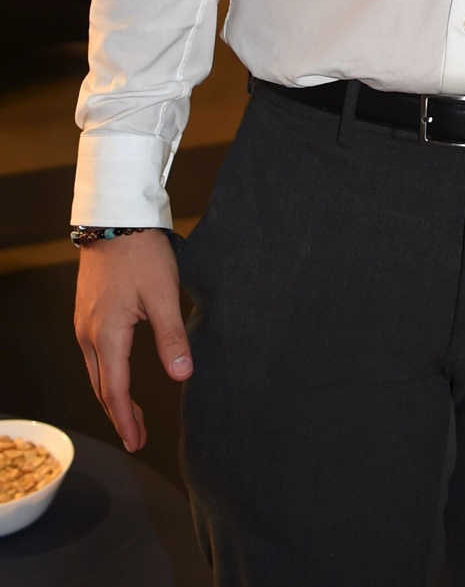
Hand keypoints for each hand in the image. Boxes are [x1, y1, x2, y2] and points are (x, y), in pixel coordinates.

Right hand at [75, 231, 191, 451]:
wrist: (115, 219)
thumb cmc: (141, 254)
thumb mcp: (164, 294)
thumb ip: (172, 336)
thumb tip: (182, 374)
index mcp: (107, 335)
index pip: (116, 390)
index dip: (127, 419)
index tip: (136, 443)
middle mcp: (89, 334)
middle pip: (102, 386)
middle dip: (120, 414)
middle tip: (137, 438)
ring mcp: (84, 323)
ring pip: (96, 371)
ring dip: (113, 395)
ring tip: (132, 413)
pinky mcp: (86, 312)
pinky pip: (94, 354)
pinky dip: (107, 373)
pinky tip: (119, 373)